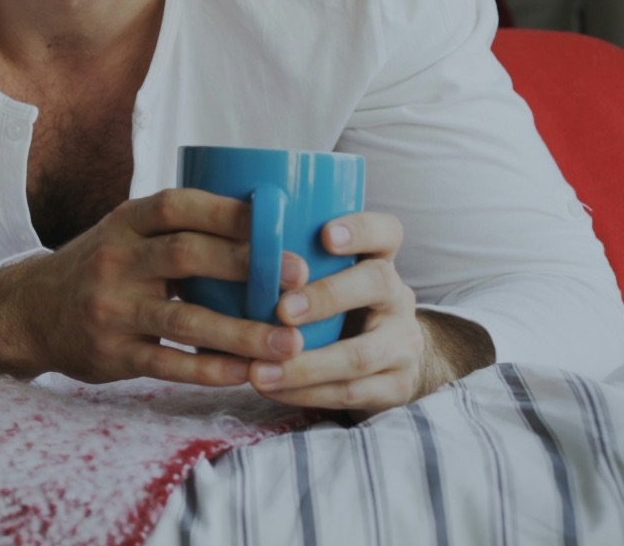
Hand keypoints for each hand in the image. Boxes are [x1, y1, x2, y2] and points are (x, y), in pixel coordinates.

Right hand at [0, 189, 304, 384]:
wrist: (31, 311)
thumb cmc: (100, 267)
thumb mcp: (126, 233)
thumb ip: (178, 229)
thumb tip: (269, 222)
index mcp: (124, 222)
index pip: (177, 206)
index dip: (228, 212)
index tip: (279, 222)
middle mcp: (115, 260)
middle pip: (187, 255)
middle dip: (248, 267)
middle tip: (300, 280)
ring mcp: (111, 308)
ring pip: (185, 319)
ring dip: (243, 333)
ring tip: (290, 343)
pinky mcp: (111, 354)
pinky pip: (168, 364)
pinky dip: (212, 369)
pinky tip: (249, 373)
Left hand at [249, 214, 493, 414]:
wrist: (384, 363)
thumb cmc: (330, 308)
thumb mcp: (321, 279)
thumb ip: (290, 265)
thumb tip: (220, 244)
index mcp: (378, 260)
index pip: (385, 231)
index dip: (360, 229)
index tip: (325, 235)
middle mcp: (397, 297)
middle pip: (377, 283)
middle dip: (326, 297)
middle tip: (282, 310)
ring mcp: (403, 344)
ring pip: (360, 354)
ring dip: (305, 365)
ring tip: (258, 371)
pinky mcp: (397, 386)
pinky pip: (351, 392)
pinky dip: (305, 393)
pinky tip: (270, 390)